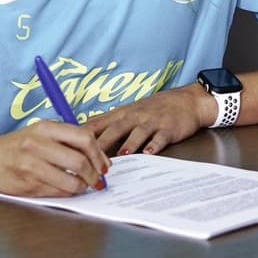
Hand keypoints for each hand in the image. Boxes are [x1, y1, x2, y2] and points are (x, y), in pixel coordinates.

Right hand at [0, 120, 109, 196]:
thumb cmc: (20, 146)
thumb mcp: (42, 132)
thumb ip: (68, 139)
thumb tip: (99, 156)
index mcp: (45, 128)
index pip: (84, 138)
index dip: (99, 153)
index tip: (104, 164)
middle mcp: (38, 145)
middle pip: (80, 161)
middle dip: (95, 173)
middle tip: (98, 179)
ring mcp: (31, 166)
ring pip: (71, 181)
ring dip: (83, 186)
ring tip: (84, 185)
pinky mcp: (27, 185)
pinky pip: (58, 192)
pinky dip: (68, 193)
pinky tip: (68, 189)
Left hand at [86, 84, 213, 155]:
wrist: (187, 100)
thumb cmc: (155, 109)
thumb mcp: (130, 111)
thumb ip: (109, 123)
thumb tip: (82, 135)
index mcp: (123, 114)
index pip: (100, 123)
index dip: (85, 134)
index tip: (70, 145)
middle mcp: (136, 116)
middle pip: (116, 128)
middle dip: (102, 143)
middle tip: (89, 157)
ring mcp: (153, 122)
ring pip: (138, 133)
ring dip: (129, 144)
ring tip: (120, 156)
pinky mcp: (169, 129)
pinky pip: (161, 137)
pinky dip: (155, 145)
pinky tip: (150, 153)